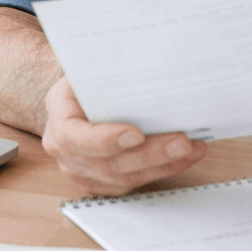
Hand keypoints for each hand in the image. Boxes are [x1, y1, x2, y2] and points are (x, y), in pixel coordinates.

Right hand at [40, 76, 205, 195]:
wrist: (77, 100)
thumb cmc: (87, 82)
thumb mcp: (89, 70)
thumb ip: (109, 75)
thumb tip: (148, 66)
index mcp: (59, 117)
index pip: (76, 136)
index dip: (105, 140)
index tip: (136, 135)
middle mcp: (65, 150)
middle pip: (109, 162)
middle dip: (150, 153)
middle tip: (182, 142)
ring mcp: (82, 171)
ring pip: (125, 178)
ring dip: (163, 164)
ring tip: (192, 148)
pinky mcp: (101, 183)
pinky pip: (133, 184)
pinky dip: (162, 170)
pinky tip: (183, 158)